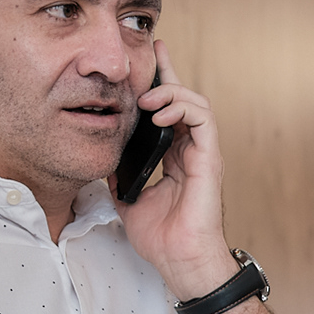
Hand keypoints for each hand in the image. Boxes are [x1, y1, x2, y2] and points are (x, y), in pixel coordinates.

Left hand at [116, 40, 238, 300]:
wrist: (179, 260)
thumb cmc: (162, 238)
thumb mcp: (128, 199)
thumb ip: (120, 176)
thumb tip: (102, 158)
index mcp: (175, 158)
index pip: (168, 112)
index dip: (160, 84)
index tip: (148, 58)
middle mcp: (192, 151)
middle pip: (184, 99)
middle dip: (168, 72)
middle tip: (153, 53)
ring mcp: (203, 154)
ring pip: (196, 103)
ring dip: (171, 92)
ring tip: (147, 98)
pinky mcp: (211, 159)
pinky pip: (203, 120)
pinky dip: (183, 108)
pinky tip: (160, 112)